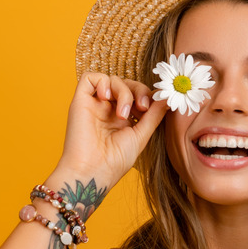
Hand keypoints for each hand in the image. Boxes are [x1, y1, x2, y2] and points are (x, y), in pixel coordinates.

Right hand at [48, 72, 168, 194]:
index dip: (147, 96)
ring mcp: (95, 105)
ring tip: (123, 114)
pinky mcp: (80, 101)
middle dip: (139, 91)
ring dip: (124, 92)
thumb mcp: (141, 135)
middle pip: (127, 84)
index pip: (138, 95)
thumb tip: (167, 98)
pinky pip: (90, 77)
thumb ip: (154, 115)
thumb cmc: (115, 160)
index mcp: (123, 119)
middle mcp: (108, 110)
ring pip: (112, 80)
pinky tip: (106, 98)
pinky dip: (103, 82)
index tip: (155, 107)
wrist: (93, 170)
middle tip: (143, 107)